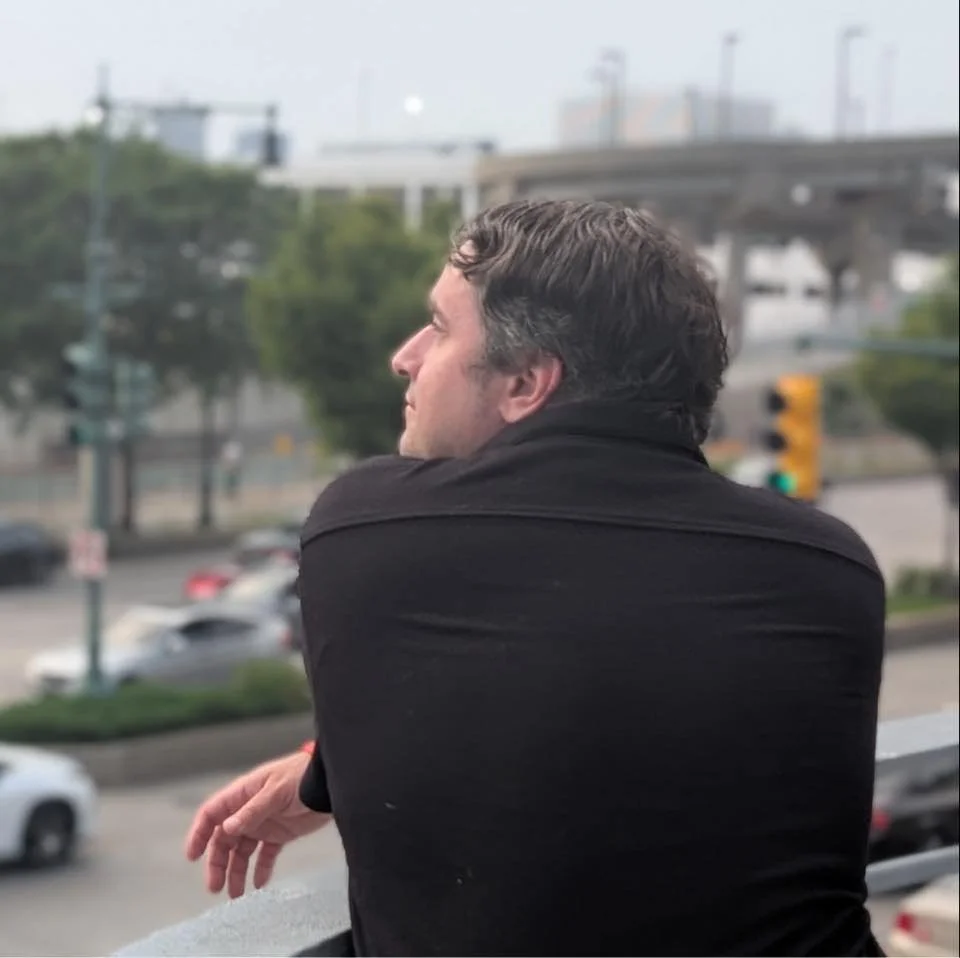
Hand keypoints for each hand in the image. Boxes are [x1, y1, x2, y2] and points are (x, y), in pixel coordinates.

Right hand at [185, 751, 330, 898]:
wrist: (327, 783)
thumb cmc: (301, 777)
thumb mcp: (275, 792)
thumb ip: (252, 811)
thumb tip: (226, 829)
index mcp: (243, 795)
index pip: (212, 814)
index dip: (199, 833)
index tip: (193, 856)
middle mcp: (248, 811)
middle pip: (224, 839)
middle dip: (217, 863)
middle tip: (215, 887)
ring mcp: (264, 824)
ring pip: (242, 851)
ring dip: (236, 872)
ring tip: (236, 894)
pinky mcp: (280, 834)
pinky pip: (265, 855)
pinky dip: (261, 869)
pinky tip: (259, 884)